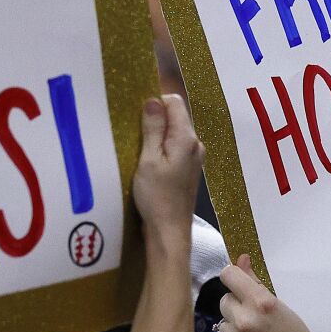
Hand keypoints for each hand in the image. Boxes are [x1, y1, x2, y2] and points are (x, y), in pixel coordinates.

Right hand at [132, 95, 203, 241]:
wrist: (169, 231)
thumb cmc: (156, 196)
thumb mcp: (148, 159)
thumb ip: (152, 129)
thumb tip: (152, 100)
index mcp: (186, 138)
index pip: (174, 103)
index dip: (155, 104)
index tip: (137, 119)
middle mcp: (195, 145)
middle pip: (175, 117)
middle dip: (155, 121)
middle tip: (134, 137)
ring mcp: (194, 158)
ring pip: (174, 133)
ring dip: (157, 137)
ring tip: (140, 152)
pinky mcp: (189, 169)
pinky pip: (175, 148)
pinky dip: (162, 149)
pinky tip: (149, 163)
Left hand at [215, 255, 330, 331]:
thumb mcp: (285, 312)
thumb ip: (258, 286)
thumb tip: (240, 260)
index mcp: (262, 304)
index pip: (229, 275)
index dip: (234, 278)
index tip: (240, 286)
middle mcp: (243, 320)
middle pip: (225, 299)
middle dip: (237, 307)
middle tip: (256, 322)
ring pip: (222, 323)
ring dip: (234, 328)